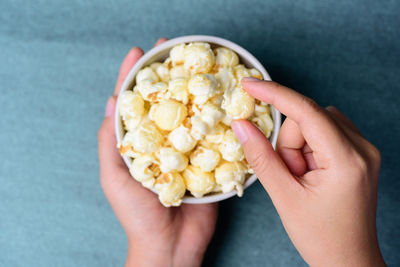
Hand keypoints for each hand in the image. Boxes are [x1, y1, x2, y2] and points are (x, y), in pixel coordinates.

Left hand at [97, 38, 217, 266]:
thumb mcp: (115, 177)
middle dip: (168, 75)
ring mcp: (187, 150)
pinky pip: (213, 136)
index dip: (135, 76)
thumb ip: (111, 143)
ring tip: (199, 66)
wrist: (170, 246)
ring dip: (194, 90)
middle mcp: (163, 141)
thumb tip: (111, 102)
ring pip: (191, 114)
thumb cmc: (137, 215)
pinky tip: (223, 99)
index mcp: (139, 143)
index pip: (135, 103)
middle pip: (165, 102)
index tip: (139, 52)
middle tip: (172, 49)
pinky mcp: (208, 161)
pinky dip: (218, 117)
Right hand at [231, 78, 384, 265]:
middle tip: (292, 177)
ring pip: (314, 124)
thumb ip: (260, 157)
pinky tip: (311, 173)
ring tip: (302, 179)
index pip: (306, 111)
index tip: (249, 84)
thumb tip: (240, 125)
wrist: (348, 260)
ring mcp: (364, 149)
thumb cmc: (319, 236)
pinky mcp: (359, 153)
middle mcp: (362, 147)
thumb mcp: (284, 197)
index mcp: (347, 160)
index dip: (274, 93)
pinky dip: (308, 147)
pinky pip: (324, 132)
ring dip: (297, 147)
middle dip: (289, 144)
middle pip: (308, 119)